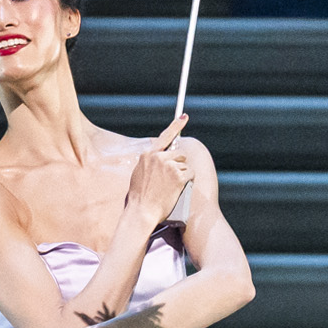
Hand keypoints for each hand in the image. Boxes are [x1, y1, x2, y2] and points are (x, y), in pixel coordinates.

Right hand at [114, 113, 198, 233]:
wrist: (142, 211)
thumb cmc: (139, 196)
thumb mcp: (138, 173)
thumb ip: (148, 162)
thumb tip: (156, 156)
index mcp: (148, 155)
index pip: (164, 136)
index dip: (176, 125)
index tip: (184, 116)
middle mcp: (159, 157)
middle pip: (179, 154)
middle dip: (178, 164)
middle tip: (171, 179)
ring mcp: (169, 166)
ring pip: (184, 166)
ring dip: (182, 174)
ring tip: (170, 187)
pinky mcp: (178, 177)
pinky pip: (190, 174)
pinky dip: (188, 181)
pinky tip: (179, 188)